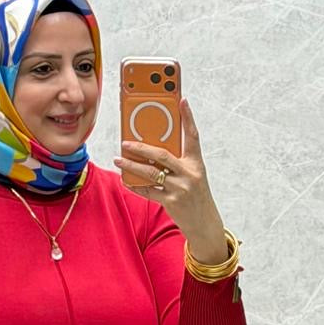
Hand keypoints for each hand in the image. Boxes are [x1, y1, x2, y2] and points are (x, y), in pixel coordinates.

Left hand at [113, 97, 221, 240]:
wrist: (205, 224)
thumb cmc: (196, 197)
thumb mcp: (193, 176)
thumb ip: (178, 163)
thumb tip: (153, 150)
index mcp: (196, 163)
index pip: (193, 136)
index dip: (188, 117)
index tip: (182, 100)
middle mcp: (189, 174)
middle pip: (161, 154)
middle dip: (141, 147)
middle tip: (125, 143)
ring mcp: (180, 189)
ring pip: (150, 172)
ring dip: (131, 166)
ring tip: (118, 160)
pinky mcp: (171, 202)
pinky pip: (148, 191)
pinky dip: (136, 185)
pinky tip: (126, 181)